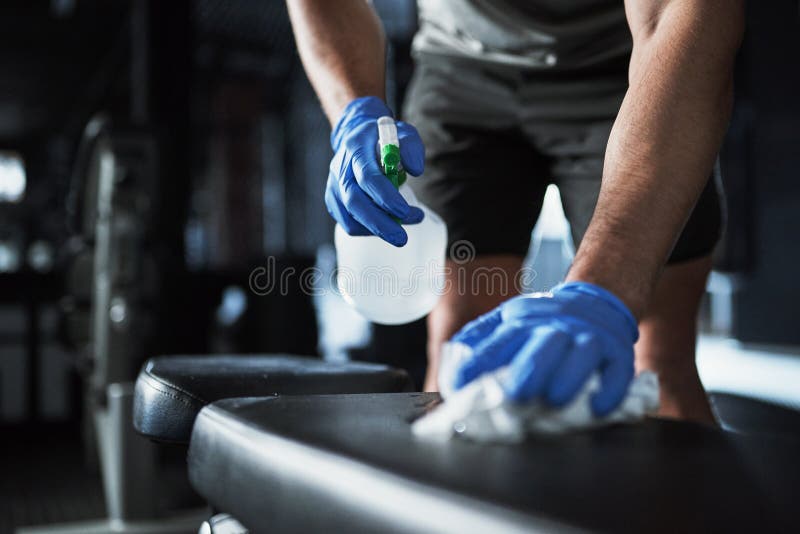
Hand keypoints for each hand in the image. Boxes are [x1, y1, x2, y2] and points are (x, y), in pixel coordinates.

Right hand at [327, 96, 425, 246]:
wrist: (358, 137)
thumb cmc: (384, 138)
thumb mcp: (403, 133)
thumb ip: (411, 147)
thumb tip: (416, 170)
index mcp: (356, 148)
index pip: (367, 176)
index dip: (385, 197)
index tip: (406, 211)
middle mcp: (340, 168)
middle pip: (354, 202)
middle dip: (380, 224)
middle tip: (402, 238)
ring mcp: (334, 185)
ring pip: (350, 217)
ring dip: (376, 229)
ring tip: (400, 232)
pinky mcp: (333, 200)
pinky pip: (347, 223)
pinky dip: (367, 230)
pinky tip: (385, 227)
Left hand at [450, 282, 638, 415]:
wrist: (593, 301)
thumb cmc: (544, 322)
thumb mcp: (509, 320)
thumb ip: (481, 338)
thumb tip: (452, 365)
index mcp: (523, 322)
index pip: (498, 341)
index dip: (478, 362)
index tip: (459, 384)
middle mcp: (556, 328)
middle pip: (544, 344)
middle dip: (530, 369)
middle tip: (516, 396)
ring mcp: (588, 338)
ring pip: (582, 353)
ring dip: (569, 377)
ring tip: (555, 400)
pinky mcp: (616, 351)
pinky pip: (617, 369)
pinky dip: (610, 388)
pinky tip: (597, 406)